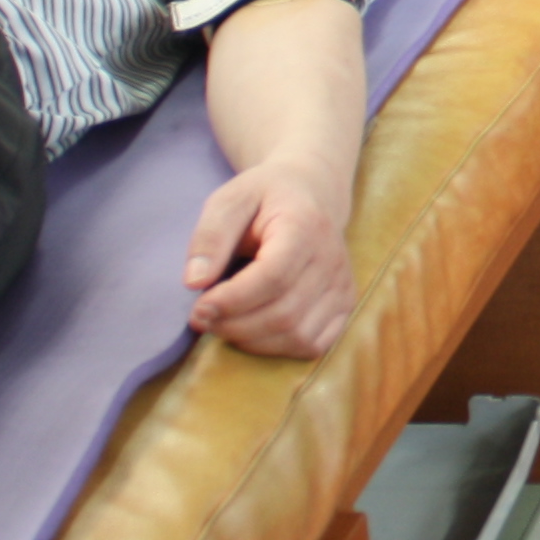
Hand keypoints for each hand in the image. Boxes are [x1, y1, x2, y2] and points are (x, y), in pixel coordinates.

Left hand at [182, 155, 354, 355]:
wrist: (313, 192)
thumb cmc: (265, 196)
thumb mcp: (230, 199)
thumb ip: (210, 236)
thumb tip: (194, 282)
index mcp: (304, 226)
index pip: (273, 277)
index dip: (232, 301)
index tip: (197, 309)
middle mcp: (332, 259)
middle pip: (283, 313)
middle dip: (234, 325)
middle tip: (201, 318)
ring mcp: (343, 285)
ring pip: (297, 335)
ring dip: (251, 340)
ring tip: (223, 323)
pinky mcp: (346, 305)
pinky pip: (312, 345)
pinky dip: (277, 347)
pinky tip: (253, 330)